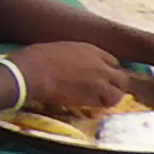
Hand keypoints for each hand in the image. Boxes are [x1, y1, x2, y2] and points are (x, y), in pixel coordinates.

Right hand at [9, 39, 136, 118]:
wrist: (31, 72)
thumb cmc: (37, 57)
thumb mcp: (60, 48)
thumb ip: (76, 56)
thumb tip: (77, 63)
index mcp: (91, 49)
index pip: (113, 61)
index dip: (108, 70)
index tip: (101, 75)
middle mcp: (100, 65)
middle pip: (122, 78)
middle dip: (116, 85)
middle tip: (104, 90)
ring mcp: (98, 82)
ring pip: (118, 93)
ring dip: (111, 97)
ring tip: (99, 100)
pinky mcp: (92, 98)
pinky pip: (105, 103)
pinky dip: (100, 105)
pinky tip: (90, 104)